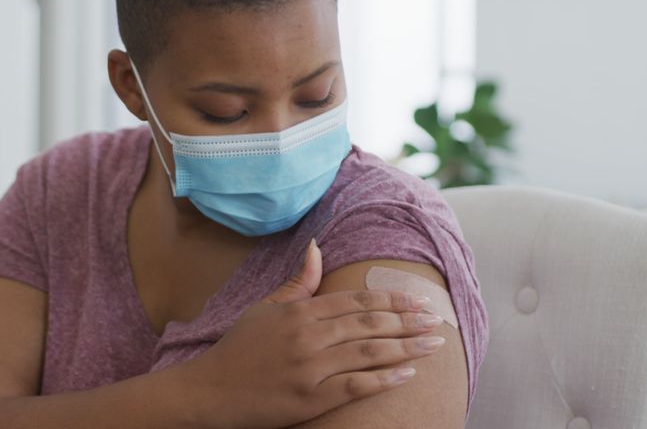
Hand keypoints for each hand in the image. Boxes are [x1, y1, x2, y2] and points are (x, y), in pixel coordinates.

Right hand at [182, 239, 445, 428]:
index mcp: (299, 312)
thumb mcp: (264, 309)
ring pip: (369, 353)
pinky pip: (356, 386)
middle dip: (407, 321)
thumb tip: (318, 247)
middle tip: (436, 319)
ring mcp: (310, 369)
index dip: (390, 298)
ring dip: (407, 347)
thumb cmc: (238, 349)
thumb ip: (298, 283)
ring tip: (434, 344)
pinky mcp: (310, 399)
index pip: (354, 300)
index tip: (417, 299)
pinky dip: (385, 380)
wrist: (209, 391)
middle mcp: (308, 337)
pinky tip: (408, 374)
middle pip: (368, 324)